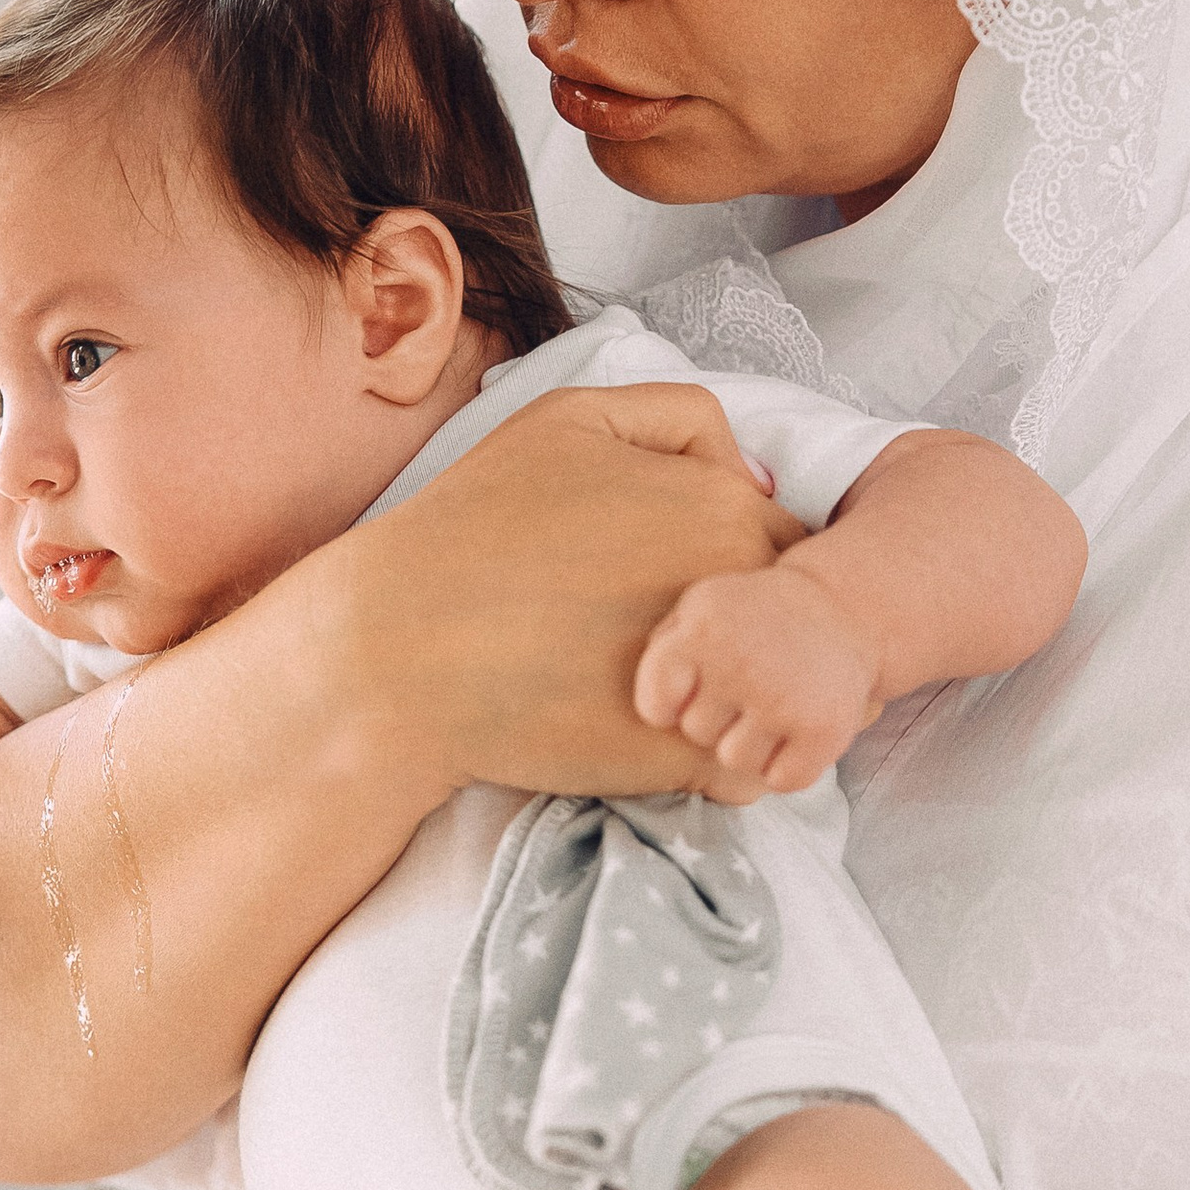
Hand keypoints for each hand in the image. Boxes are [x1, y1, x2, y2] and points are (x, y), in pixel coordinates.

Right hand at [357, 381, 807, 806]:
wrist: (398, 653)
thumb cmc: (473, 528)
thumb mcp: (571, 420)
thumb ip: (683, 421)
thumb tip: (759, 476)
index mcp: (727, 504)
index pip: (787, 543)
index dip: (737, 568)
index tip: (674, 587)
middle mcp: (742, 587)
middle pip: (791, 621)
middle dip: (747, 635)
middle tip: (660, 644)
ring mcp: (726, 677)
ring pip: (780, 698)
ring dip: (740, 701)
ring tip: (656, 695)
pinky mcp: (694, 760)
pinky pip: (748, 769)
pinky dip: (712, 764)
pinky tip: (643, 742)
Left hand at [633, 560, 880, 790]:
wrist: (842, 606)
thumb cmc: (756, 613)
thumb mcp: (702, 605)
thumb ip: (664, 646)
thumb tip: (653, 706)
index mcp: (702, 632)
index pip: (655, 707)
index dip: (670, 704)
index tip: (694, 687)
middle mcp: (741, 665)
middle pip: (696, 733)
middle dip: (717, 716)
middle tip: (750, 683)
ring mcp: (784, 701)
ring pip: (735, 761)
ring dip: (751, 743)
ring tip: (773, 704)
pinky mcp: (823, 731)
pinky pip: (780, 781)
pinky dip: (788, 765)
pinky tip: (797, 728)